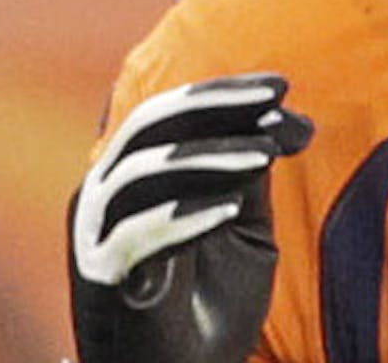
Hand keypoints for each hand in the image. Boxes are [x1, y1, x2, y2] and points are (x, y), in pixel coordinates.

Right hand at [70, 73, 312, 362]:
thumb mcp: (244, 229)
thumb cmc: (211, 301)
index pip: (170, 114)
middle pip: (148, 127)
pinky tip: (231, 210)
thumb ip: (254, 176)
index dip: (222, 94)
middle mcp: (105, 195)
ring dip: (207, 157)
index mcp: (135, 175)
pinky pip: (134, 238)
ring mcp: (95, 236)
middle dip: (215, 107)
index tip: (281, 85)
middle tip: (276, 100)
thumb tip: (291, 118)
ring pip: (139, 173)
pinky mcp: (100, 278)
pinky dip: (183, 218)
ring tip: (266, 156)